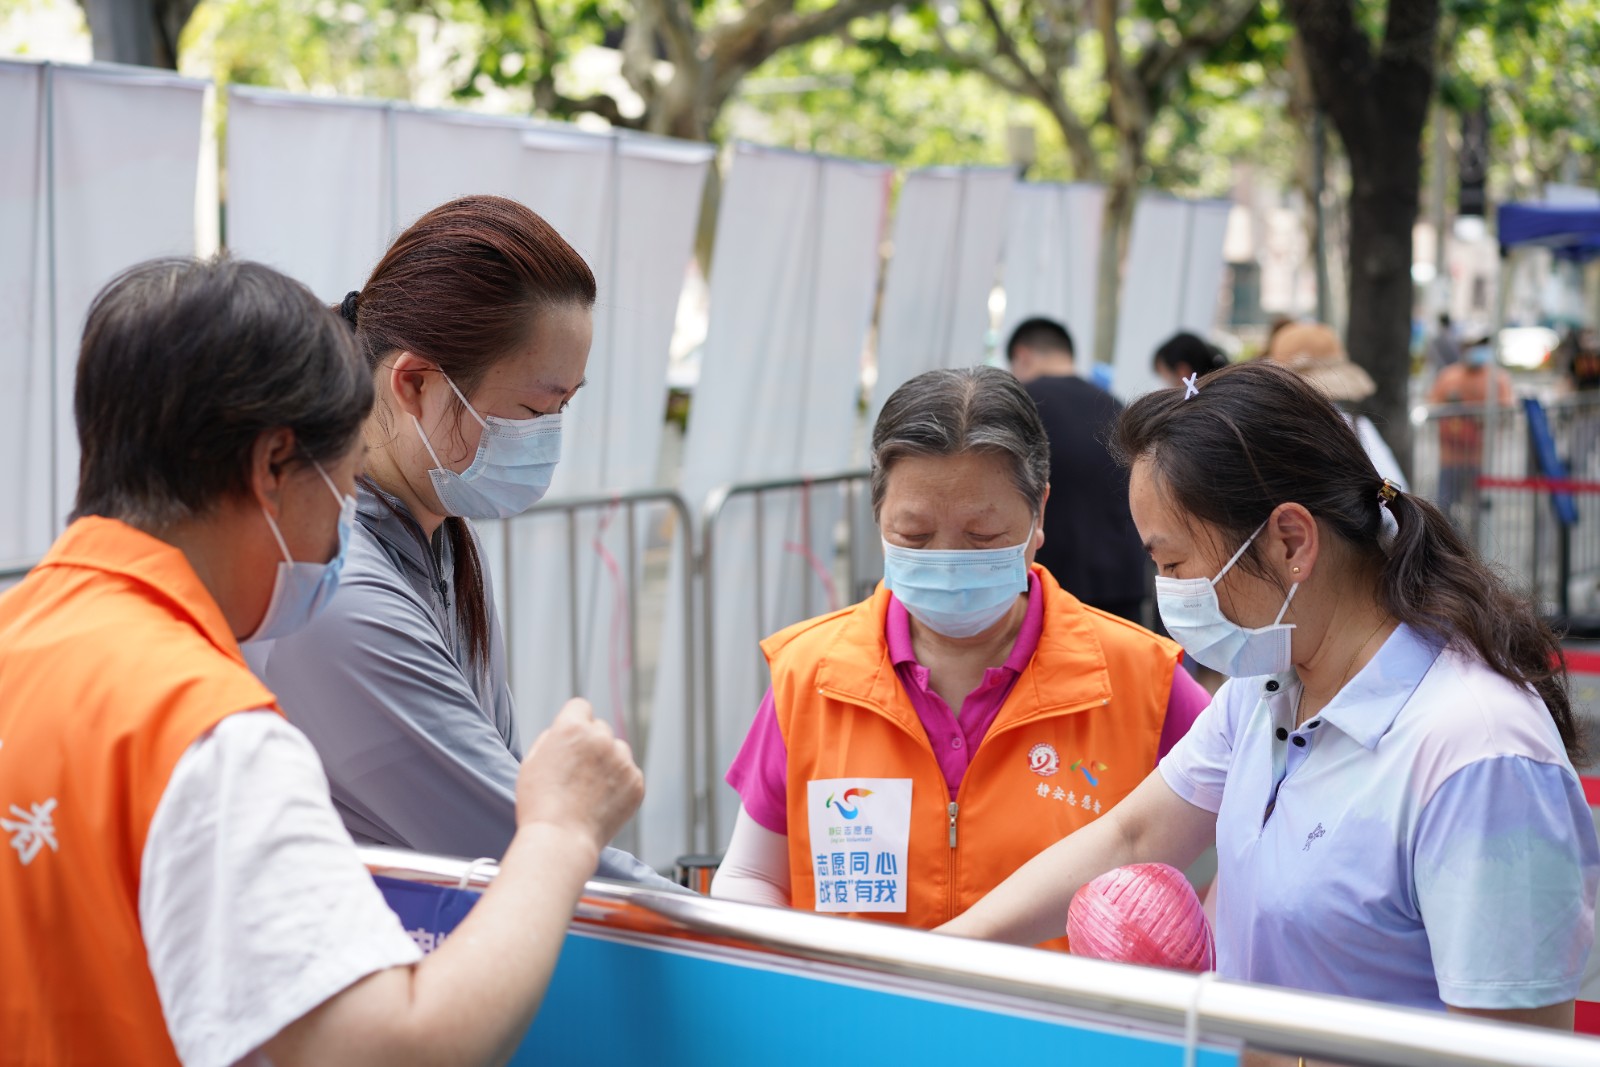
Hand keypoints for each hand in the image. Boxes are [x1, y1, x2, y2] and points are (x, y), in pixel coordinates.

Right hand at [516, 699, 643, 853]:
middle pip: (600, 729)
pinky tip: (601, 802)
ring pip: (618, 751)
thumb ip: (550, 738)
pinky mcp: (636, 782)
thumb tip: (565, 733)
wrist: (560, 840)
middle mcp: (601, 738)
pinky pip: (629, 774)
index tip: (571, 739)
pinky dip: (620, 785)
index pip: (580, 707)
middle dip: (591, 744)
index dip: (574, 722)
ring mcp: (622, 761)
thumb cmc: (540, 804)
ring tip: (589, 790)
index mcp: (572, 728)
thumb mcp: (531, 762)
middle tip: (577, 772)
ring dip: (608, 763)